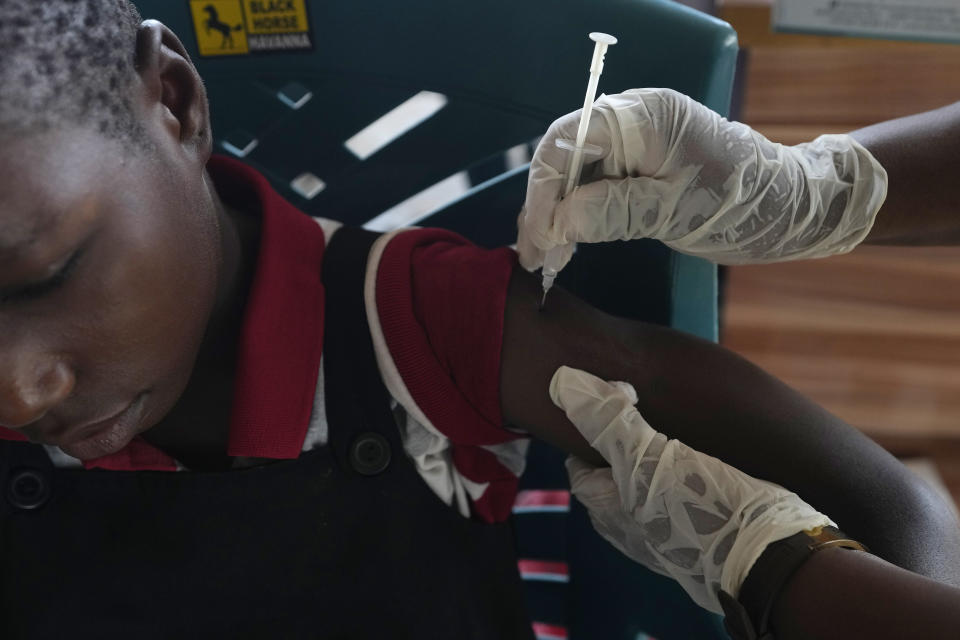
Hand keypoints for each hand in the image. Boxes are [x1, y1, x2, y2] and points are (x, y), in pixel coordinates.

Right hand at [518, 88, 886, 270]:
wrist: (793, 207)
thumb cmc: (743, 205)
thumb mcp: (675, 213)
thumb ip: (612, 213)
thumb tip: (556, 223)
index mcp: (644, 117)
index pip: (567, 143)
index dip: (543, 192)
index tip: (536, 240)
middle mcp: (635, 118)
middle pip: (566, 156)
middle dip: (546, 205)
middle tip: (536, 256)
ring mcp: (637, 139)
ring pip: (577, 172)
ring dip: (558, 213)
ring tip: (549, 256)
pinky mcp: (642, 162)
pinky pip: (597, 182)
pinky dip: (580, 212)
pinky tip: (570, 242)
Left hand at [551, 365, 833, 612]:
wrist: (767, 558)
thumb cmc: (697, 509)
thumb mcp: (646, 456)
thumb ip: (607, 422)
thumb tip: (566, 384)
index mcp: (604, 510)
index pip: (578, 461)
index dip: (589, 428)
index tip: (611, 399)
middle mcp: (627, 524)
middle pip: (613, 469)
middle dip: (624, 437)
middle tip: (646, 403)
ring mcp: (663, 530)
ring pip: (649, 479)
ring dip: (659, 451)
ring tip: (677, 420)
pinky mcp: (698, 529)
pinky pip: (681, 491)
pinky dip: (686, 468)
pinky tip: (704, 449)